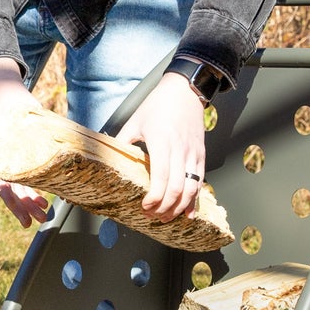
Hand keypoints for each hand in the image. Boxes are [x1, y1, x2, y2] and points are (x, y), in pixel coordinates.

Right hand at [0, 58, 49, 227]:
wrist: (11, 100)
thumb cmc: (19, 111)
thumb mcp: (28, 123)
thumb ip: (40, 139)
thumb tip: (65, 151)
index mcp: (0, 158)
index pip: (5, 188)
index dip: (16, 206)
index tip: (26, 220)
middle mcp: (3, 164)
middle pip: (13, 192)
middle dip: (26, 207)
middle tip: (39, 220)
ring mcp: (10, 164)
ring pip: (18, 189)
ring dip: (30, 202)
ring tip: (43, 214)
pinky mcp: (19, 162)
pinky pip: (24, 181)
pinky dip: (33, 191)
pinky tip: (44, 200)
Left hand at [115, 72, 207, 220]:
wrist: (184, 91)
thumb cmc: (158, 105)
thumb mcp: (135, 122)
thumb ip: (123, 142)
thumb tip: (108, 159)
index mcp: (161, 141)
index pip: (161, 177)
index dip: (154, 197)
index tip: (145, 206)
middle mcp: (180, 149)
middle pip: (176, 188)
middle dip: (165, 207)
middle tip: (153, 215)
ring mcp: (193, 153)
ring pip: (191, 188)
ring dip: (180, 207)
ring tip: (167, 217)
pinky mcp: (201, 155)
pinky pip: (200, 182)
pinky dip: (195, 200)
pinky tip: (188, 213)